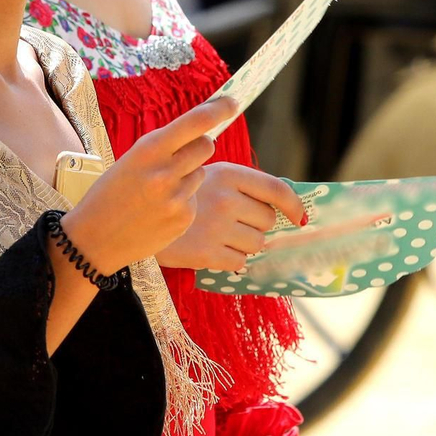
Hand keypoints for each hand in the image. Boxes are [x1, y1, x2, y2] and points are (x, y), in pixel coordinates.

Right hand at [63, 98, 236, 276]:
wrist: (94, 238)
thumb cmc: (110, 194)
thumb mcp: (131, 161)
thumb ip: (164, 148)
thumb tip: (201, 133)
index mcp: (149, 149)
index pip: (195, 122)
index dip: (218, 109)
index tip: (232, 102)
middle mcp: (165, 171)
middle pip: (206, 145)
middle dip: (199, 146)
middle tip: (182, 156)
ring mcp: (176, 197)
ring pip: (201, 174)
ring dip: (188, 177)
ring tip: (160, 192)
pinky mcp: (183, 218)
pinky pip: (194, 200)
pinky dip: (183, 202)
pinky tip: (159, 212)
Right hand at [158, 163, 305, 271]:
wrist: (136, 217)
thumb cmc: (178, 195)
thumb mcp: (207, 174)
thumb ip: (242, 184)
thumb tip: (285, 200)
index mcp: (228, 174)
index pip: (276, 190)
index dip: (294, 206)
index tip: (300, 218)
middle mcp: (226, 199)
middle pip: (268, 221)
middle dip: (257, 224)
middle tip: (234, 222)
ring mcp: (217, 227)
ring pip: (257, 244)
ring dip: (245, 244)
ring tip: (222, 236)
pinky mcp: (207, 253)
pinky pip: (240, 262)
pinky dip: (232, 260)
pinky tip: (213, 249)